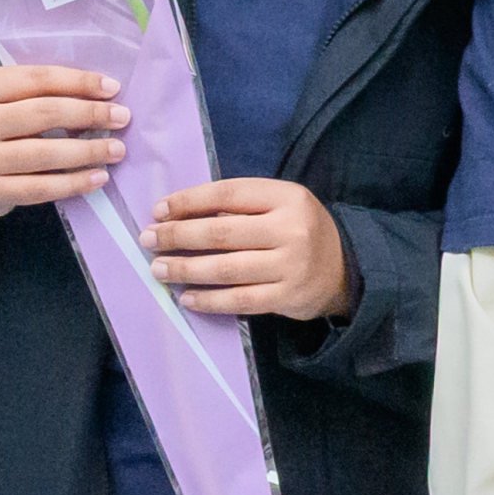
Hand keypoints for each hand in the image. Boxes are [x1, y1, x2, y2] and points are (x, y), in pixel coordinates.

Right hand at [0, 63, 125, 227]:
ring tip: (117, 149)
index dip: (78, 82)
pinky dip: (74, 183)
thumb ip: (41, 92)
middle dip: (89, 114)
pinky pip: (41, 187)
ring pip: (45, 153)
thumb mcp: (4, 99)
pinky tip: (98, 177)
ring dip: (89, 151)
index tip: (113, 88)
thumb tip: (103, 94)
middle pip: (43, 113)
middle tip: (122, 117)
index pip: (36, 79)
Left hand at [143, 177, 355, 320]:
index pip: (229, 194)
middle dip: (178, 236)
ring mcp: (291, 266)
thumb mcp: (279, 205)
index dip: (189, 201)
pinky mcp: (288, 297)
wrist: (345, 269)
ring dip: (186, 270)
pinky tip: (187, 298)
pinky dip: (209, 300)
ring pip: (226, 269)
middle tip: (148, 240)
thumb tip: (177, 214)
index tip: (158, 210)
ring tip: (159, 269)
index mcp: (288, 197)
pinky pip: (239, 300)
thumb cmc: (299, 231)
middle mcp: (292, 230)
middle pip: (222, 233)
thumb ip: (239, 206)